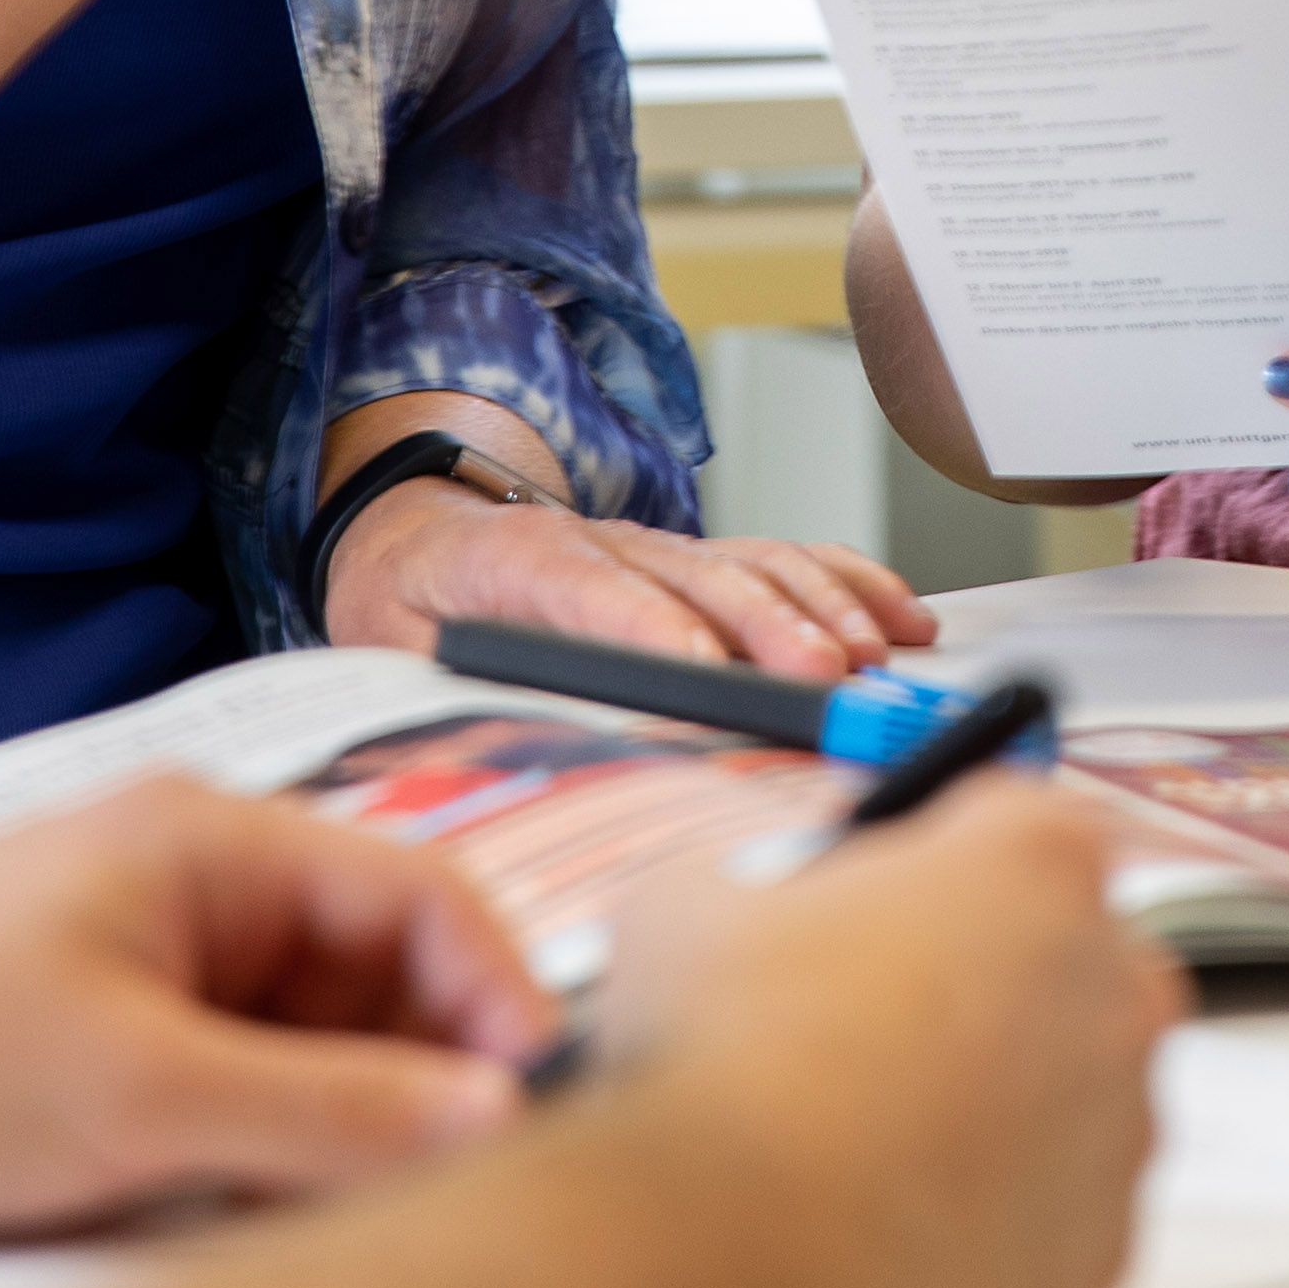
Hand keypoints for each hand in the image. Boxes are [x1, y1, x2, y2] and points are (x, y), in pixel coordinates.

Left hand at [0, 781, 553, 1240]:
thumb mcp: (136, 1092)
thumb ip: (329, 1110)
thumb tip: (488, 1116)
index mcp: (210, 845)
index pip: (422, 899)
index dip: (499, 999)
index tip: (540, 1104)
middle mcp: (190, 896)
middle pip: (379, 981)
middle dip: (423, 1079)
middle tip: (454, 1188)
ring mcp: (146, 978)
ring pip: (314, 1055)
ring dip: (340, 1131)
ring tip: (341, 1213)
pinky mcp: (104, 1060)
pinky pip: (240, 1105)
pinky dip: (266, 1162)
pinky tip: (257, 1221)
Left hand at [320, 466, 932, 684]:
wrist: (421, 535)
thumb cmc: (415, 602)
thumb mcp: (388, 647)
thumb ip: (439, 691)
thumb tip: (498, 752)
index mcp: (517, 561)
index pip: (592, 587)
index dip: (652, 625)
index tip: (706, 668)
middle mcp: (604, 542)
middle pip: (697, 577)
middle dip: (767, 627)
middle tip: (822, 677)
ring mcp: (659, 548)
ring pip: (753, 563)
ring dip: (821, 607)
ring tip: (871, 655)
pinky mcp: (698, 561)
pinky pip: (784, 559)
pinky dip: (849, 583)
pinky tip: (900, 616)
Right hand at [560, 781, 1179, 1287]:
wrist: (730, 1254)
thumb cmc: (723, 1063)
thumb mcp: (694, 903)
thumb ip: (760, 882)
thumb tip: (747, 904)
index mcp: (1036, 864)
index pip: (1017, 822)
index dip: (937, 856)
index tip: (885, 898)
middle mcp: (1113, 986)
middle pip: (1070, 958)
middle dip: (993, 980)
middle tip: (882, 1023)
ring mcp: (1121, 1127)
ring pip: (1076, 1096)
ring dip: (1002, 1105)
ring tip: (876, 1140)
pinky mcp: (1102, 1250)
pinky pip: (1062, 1215)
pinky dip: (1002, 1219)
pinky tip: (901, 1224)